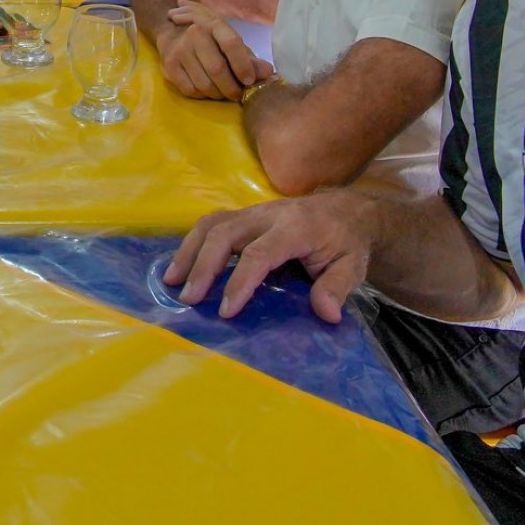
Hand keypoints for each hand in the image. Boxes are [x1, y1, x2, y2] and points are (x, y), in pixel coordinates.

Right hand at [156, 2, 271, 99]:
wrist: (172, 29)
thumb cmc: (208, 38)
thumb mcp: (229, 40)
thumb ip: (249, 57)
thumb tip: (267, 73)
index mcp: (214, 24)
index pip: (231, 44)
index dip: (243, 65)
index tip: (249, 80)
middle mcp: (194, 34)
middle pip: (217, 69)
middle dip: (232, 88)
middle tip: (238, 94)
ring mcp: (179, 50)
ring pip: (204, 84)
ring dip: (218, 94)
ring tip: (224, 92)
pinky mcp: (169, 66)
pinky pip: (191, 91)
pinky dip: (203, 96)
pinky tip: (207, 89)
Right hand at [164, 192, 377, 321]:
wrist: (346, 212)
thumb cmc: (347, 243)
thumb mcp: (353, 267)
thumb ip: (338, 287)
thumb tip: (326, 312)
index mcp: (296, 228)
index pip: (260, 253)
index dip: (241, 281)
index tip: (226, 311)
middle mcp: (269, 215)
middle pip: (225, 233)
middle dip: (204, 266)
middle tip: (189, 298)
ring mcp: (253, 212)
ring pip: (212, 224)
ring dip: (189, 252)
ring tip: (172, 281)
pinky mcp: (244, 216)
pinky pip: (212, 223)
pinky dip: (192, 243)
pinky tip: (180, 266)